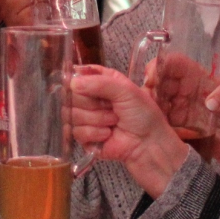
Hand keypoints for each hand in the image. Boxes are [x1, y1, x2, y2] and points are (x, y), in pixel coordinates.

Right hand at [70, 64, 189, 196]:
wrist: (147, 144)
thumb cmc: (143, 115)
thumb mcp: (126, 91)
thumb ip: (100, 83)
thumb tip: (73, 84)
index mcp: (101, 81)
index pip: (79, 75)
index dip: (80, 80)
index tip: (87, 85)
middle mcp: (91, 98)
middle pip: (72, 95)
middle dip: (92, 104)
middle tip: (111, 108)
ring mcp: (85, 118)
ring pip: (72, 114)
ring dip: (97, 119)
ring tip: (114, 122)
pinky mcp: (84, 137)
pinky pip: (76, 131)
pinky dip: (94, 133)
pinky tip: (108, 134)